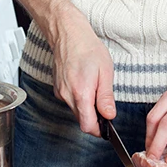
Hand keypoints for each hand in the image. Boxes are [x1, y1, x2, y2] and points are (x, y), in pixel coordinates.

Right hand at [51, 8, 115, 136]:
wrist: (68, 35)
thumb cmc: (87, 49)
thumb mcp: (105, 72)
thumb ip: (106, 98)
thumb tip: (109, 115)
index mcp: (81, 93)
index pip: (87, 125)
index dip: (98, 131)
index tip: (105, 130)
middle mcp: (68, 96)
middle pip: (81, 120)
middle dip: (94, 120)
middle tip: (104, 111)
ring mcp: (61, 93)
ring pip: (75, 112)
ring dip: (86, 110)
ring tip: (94, 92)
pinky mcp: (57, 90)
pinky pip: (70, 102)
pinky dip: (78, 101)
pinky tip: (84, 87)